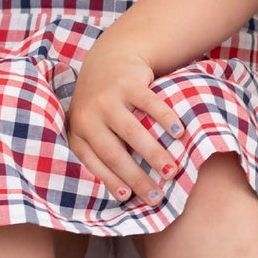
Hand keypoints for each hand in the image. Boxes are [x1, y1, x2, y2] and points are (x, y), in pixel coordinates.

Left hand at [66, 42, 182, 203]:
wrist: (108, 58)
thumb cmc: (103, 103)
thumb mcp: (92, 125)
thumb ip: (100, 149)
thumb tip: (123, 193)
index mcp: (78, 131)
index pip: (94, 163)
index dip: (111, 181)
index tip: (129, 198)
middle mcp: (88, 115)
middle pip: (114, 153)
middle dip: (137, 177)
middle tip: (157, 195)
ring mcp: (107, 98)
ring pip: (132, 132)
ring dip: (154, 153)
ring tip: (171, 170)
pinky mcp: (127, 82)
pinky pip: (149, 104)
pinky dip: (165, 119)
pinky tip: (179, 133)